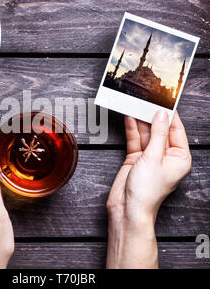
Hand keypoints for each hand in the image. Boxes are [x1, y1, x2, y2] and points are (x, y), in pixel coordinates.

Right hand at [106, 110, 190, 268]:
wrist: (127, 207)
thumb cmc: (147, 191)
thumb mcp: (154, 158)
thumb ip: (157, 135)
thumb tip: (161, 115)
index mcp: (179, 157)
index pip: (176, 130)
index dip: (170, 115)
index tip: (164, 100)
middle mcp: (165, 156)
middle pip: (159, 130)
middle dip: (152, 116)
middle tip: (146, 100)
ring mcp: (149, 156)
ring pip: (146, 133)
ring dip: (140, 120)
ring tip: (136, 104)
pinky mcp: (135, 157)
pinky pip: (135, 139)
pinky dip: (132, 129)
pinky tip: (129, 117)